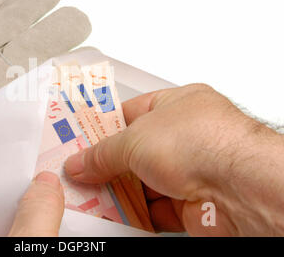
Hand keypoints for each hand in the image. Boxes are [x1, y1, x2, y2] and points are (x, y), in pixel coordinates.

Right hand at [65, 84, 283, 235]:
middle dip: (107, 164)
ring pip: (143, 182)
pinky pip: (155, 208)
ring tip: (89, 195)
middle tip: (80, 172)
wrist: (239, 188)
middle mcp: (186, 136)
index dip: (104, 127)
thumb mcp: (135, 140)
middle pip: (136, 151)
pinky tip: (115, 214)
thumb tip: (79, 163)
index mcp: (177, 106)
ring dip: (118, 191)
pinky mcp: (192, 202)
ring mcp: (190, 170)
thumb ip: (102, 154)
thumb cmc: (201, 143)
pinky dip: (135, 212)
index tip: (81, 140)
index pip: (131, 113)